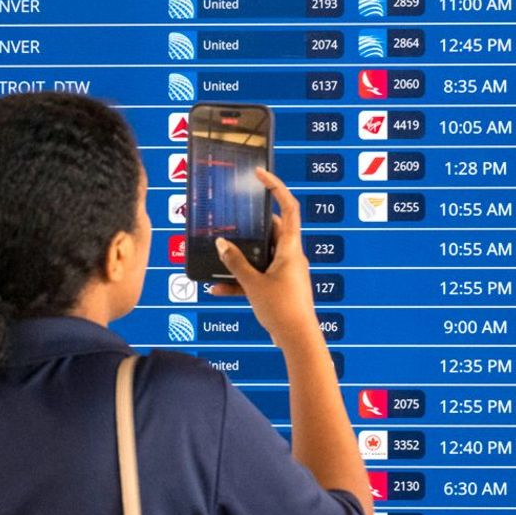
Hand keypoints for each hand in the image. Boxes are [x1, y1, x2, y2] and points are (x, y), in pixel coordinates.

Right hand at [210, 168, 320, 348]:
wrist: (297, 340)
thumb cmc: (283, 309)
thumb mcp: (253, 284)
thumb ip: (236, 263)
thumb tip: (221, 244)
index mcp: (290, 248)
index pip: (288, 208)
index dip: (276, 187)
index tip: (260, 174)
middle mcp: (290, 256)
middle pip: (270, 231)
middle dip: (248, 227)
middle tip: (230, 219)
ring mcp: (286, 272)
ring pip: (261, 256)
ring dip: (240, 258)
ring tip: (218, 256)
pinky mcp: (279, 288)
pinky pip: (258, 277)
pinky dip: (241, 281)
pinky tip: (218, 290)